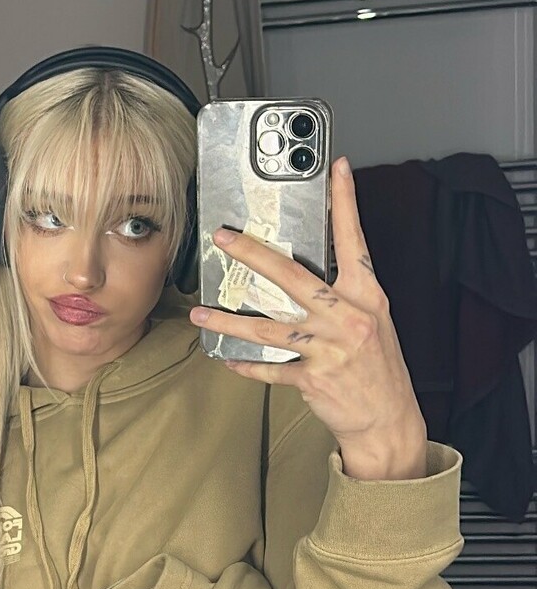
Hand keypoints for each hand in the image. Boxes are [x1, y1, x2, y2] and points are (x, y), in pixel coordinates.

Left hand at [188, 156, 426, 459]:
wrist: (389, 419)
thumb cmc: (378, 367)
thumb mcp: (373, 321)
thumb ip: (344, 294)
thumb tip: (307, 269)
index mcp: (367, 296)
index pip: (354, 239)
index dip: (345, 202)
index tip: (337, 169)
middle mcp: (348, 317)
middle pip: (292, 276)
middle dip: (253, 253)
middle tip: (224, 238)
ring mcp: (329, 348)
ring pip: (267, 327)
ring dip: (228, 323)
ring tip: (200, 314)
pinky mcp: (313, 377)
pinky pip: (269, 367)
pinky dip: (246, 365)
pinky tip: (227, 360)